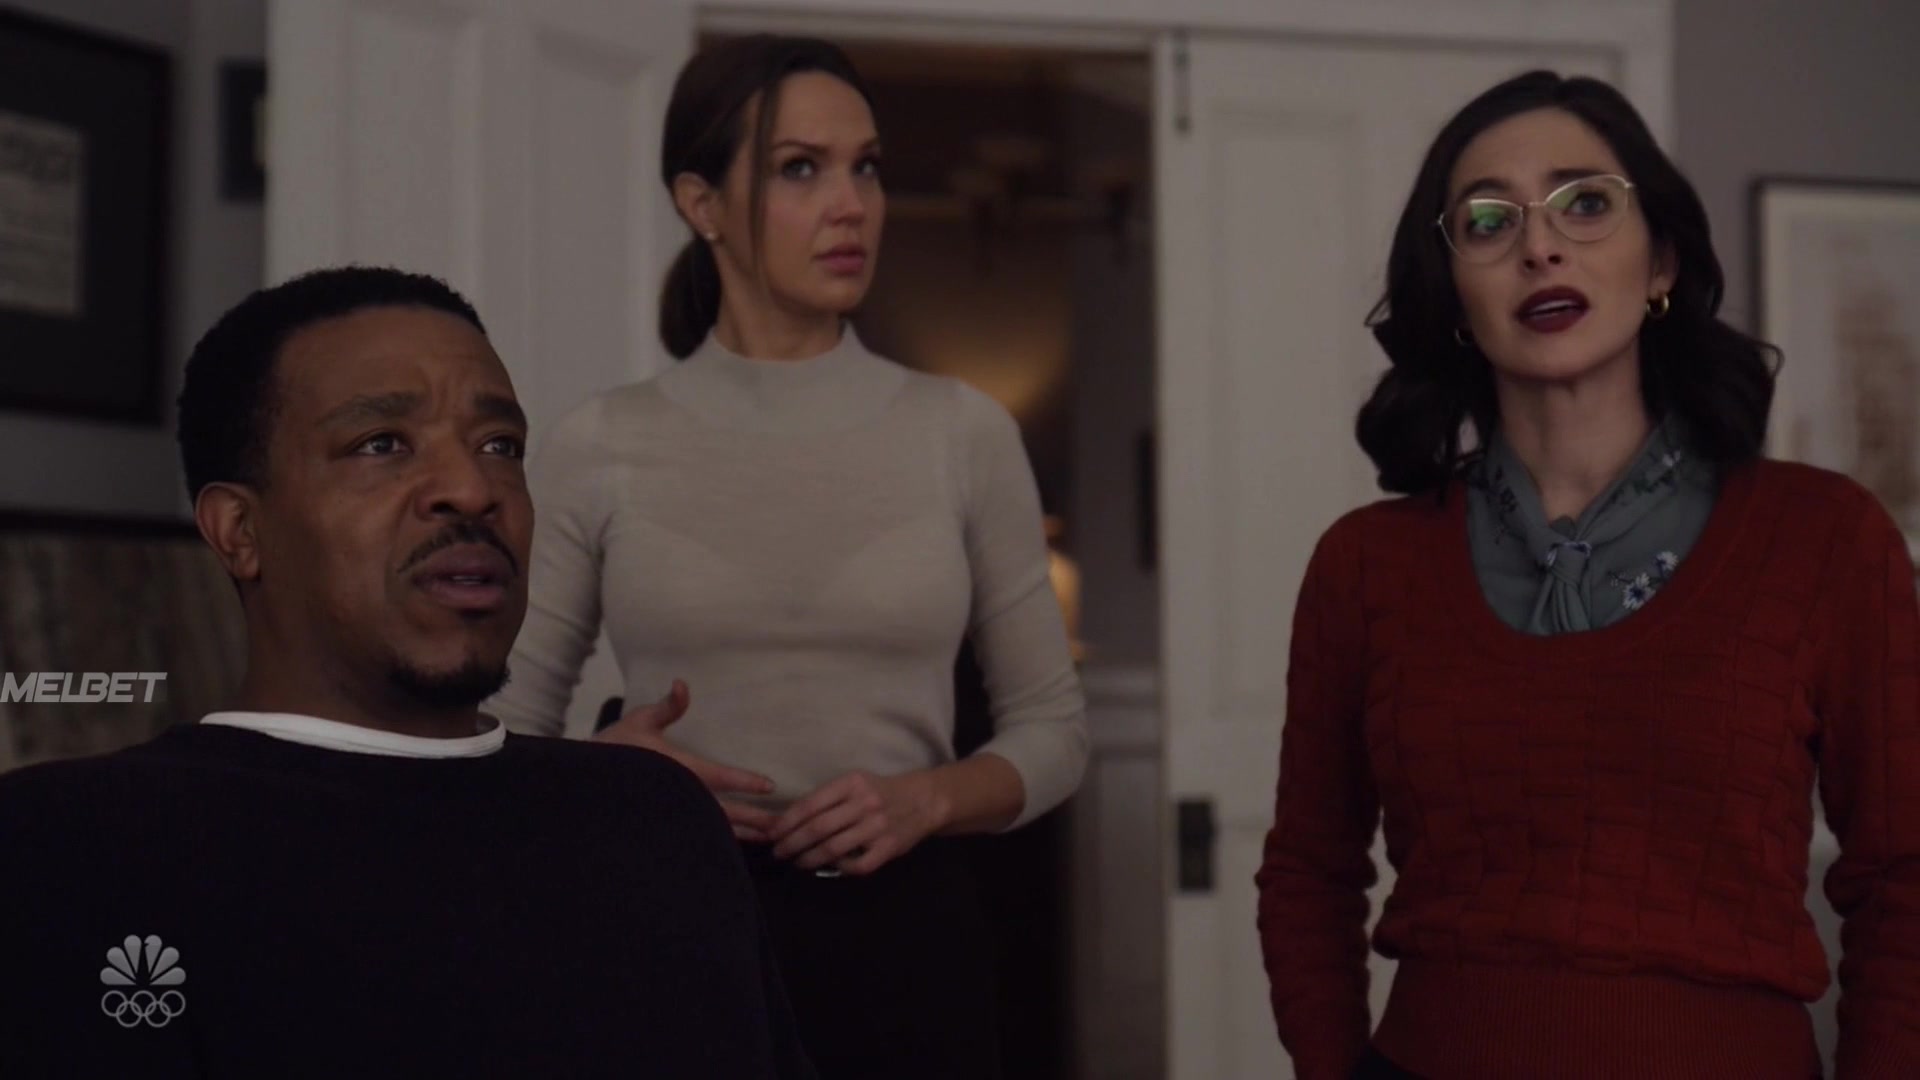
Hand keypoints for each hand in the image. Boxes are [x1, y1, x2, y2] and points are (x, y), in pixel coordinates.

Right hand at [594, 679, 779, 841]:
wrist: (581, 785)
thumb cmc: (614, 748)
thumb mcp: (639, 721)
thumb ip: (666, 707)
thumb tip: (682, 684)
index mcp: (679, 770)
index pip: (720, 778)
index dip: (746, 782)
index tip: (770, 786)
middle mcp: (680, 797)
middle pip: (725, 812)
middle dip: (755, 819)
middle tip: (782, 826)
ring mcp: (674, 815)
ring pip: (715, 829)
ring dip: (743, 833)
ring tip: (768, 839)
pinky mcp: (667, 826)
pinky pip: (700, 836)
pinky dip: (721, 841)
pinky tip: (737, 846)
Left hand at [767, 770, 949, 875]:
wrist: (924, 800)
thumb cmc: (880, 791)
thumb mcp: (855, 782)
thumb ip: (828, 798)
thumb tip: (789, 818)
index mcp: (851, 783)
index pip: (810, 804)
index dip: (787, 821)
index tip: (771, 833)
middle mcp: (864, 803)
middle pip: (818, 828)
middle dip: (792, 843)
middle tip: (778, 852)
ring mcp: (877, 827)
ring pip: (833, 848)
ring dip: (809, 858)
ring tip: (797, 862)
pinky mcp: (889, 848)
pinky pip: (857, 865)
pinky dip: (840, 867)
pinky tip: (831, 865)